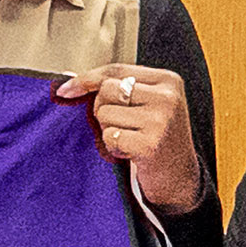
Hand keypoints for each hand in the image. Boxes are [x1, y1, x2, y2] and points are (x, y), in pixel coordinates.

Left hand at [57, 62, 203, 206]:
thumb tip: (69, 81)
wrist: (179, 176)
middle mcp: (167, 97)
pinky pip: (110, 136)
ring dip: (109, 130)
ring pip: (105, 113)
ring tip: (130, 138)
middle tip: (121, 125)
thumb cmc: (157, 138)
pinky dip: (113, 146)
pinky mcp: (150, 144)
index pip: (117, 69)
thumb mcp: (147, 105)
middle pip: (107, 90)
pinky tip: (130, 151)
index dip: (87, 79)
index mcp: (168, 80)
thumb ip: (118, 88)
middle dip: (103, 109)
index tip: (66, 89)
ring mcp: (160, 120)